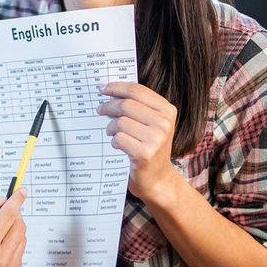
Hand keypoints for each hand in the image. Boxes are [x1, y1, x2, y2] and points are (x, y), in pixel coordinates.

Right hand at [0, 190, 26, 266]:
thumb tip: (2, 200)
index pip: (8, 215)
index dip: (16, 200)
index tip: (22, 191)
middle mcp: (0, 258)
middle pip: (19, 225)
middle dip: (15, 213)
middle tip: (5, 210)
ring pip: (22, 237)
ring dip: (13, 228)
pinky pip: (21, 250)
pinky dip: (13, 243)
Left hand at [97, 81, 180, 204]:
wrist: (158, 179)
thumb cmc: (149, 147)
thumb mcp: (151, 123)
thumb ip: (138, 106)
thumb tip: (109, 89)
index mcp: (167, 110)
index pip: (137, 90)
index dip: (117, 87)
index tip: (103, 88)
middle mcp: (164, 123)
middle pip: (127, 104)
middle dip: (108, 106)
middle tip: (99, 110)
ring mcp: (156, 139)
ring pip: (121, 122)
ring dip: (110, 127)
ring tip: (111, 132)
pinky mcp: (145, 154)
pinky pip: (119, 138)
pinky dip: (114, 141)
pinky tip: (118, 146)